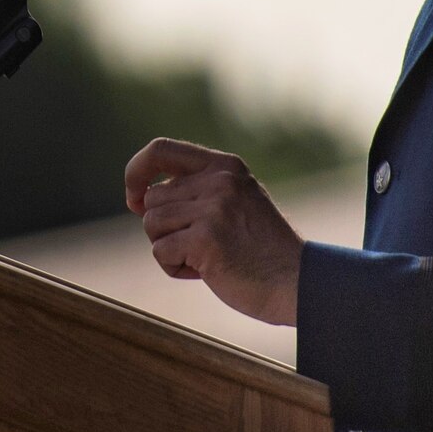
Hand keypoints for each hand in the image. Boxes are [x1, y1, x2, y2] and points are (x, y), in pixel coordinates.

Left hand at [123, 137, 303, 325]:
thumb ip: (198, 190)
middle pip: (152, 199)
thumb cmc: (262, 250)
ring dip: (171, 249)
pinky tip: (208, 272)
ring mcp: (213, 208)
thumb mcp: (237, 201)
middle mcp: (218, 181)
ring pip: (151, 226)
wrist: (297, 282)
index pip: (160, 149)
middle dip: (164, 229)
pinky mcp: (205, 239)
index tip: (134, 198)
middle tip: (198, 246)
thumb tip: (140, 197)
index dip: (136, 172)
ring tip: (207, 258)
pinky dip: (176, 268)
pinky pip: (161, 252)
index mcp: (225, 166)